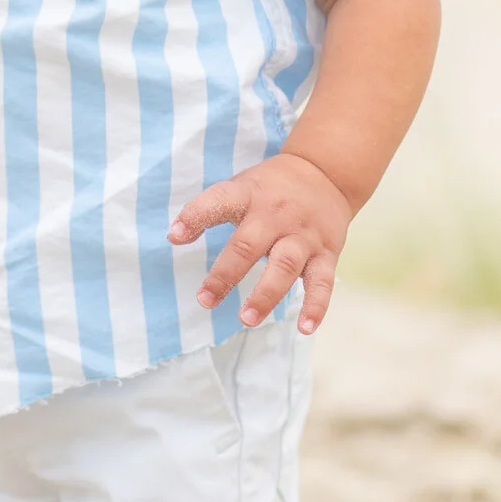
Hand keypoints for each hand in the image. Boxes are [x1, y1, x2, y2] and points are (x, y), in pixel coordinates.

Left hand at [167, 151, 351, 333]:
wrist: (326, 173)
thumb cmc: (272, 188)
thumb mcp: (240, 187)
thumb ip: (209, 209)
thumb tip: (174, 237)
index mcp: (250, 195)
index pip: (220, 201)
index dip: (196, 216)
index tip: (175, 235)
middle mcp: (276, 215)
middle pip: (249, 245)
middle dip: (226, 274)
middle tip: (205, 300)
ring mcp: (303, 235)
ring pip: (285, 266)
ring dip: (265, 295)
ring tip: (246, 319)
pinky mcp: (326, 253)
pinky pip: (322, 282)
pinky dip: (316, 306)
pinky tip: (305, 328)